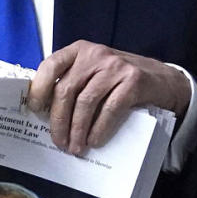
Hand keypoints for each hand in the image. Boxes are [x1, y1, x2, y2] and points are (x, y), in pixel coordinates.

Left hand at [27, 41, 191, 153]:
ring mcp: (115, 66)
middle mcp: (95, 54)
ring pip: (85, 102)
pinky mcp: (133, 81)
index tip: (35, 110)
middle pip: (66, 90)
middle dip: (59, 120)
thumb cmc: (118, 80)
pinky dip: (99, 129)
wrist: (161, 79)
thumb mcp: (93, 72)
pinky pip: (109, 109)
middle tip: (58, 141)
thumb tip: (45, 112)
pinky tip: (95, 141)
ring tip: (75, 147)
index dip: (39, 89)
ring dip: (77, 129)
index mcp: (79, 50)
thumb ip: (72, 82)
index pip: (51, 65)